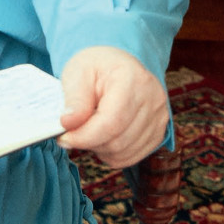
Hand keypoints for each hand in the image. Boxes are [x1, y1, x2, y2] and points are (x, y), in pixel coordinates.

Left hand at [57, 47, 167, 170]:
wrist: (118, 66)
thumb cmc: (96, 67)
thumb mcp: (77, 72)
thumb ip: (74, 99)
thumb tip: (68, 124)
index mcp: (132, 79)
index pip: (111, 122)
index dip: (85, 136)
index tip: (64, 138)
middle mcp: (153, 99)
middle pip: (118, 141)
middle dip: (89, 142)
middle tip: (72, 132)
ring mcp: (159, 117)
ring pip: (123, 152)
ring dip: (99, 148)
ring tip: (88, 130)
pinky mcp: (159, 132)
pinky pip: (132, 156)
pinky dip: (112, 154)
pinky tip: (103, 137)